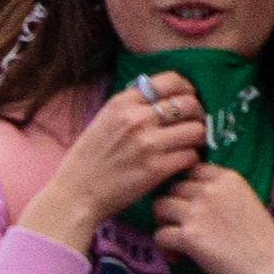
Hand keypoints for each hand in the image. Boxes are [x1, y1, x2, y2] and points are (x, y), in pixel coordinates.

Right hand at [18, 72, 213, 248]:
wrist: (76, 192)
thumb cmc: (90, 158)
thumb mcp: (104, 120)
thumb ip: (133, 106)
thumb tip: (167, 98)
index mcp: (123, 102)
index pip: (172, 81)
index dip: (188, 90)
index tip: (188, 100)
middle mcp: (136, 118)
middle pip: (190, 104)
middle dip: (197, 116)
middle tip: (192, 127)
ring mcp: (147, 143)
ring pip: (196, 130)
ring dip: (196, 139)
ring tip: (187, 146)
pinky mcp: (157, 168)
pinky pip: (191, 156)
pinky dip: (189, 160)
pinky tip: (178, 164)